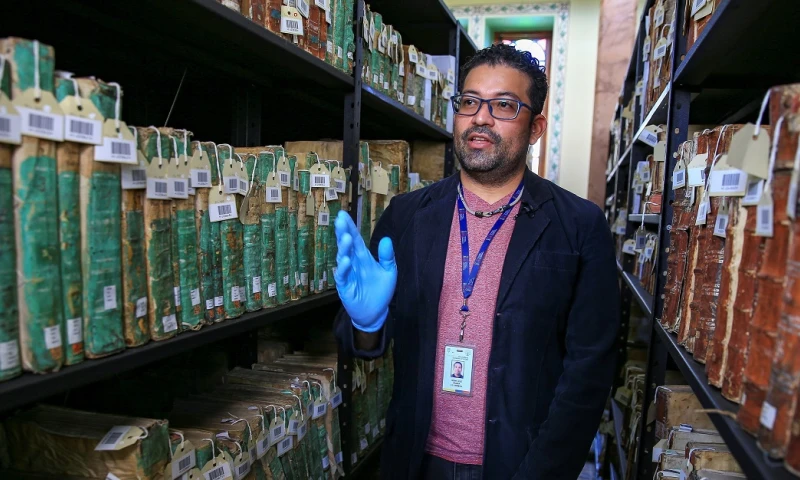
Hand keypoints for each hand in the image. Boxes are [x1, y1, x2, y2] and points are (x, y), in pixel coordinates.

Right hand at [333, 210, 396, 331]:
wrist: (376, 313)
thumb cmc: (380, 291)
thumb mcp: (389, 272)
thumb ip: (388, 257)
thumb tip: (387, 239)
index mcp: (363, 257)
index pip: (356, 239)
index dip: (350, 227)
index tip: (344, 214)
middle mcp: (353, 263)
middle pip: (347, 245)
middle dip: (343, 232)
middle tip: (340, 219)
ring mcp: (347, 275)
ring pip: (342, 258)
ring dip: (344, 248)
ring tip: (347, 238)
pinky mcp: (345, 287)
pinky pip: (342, 276)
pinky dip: (343, 268)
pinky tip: (346, 260)